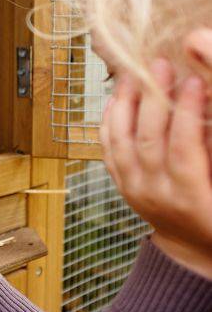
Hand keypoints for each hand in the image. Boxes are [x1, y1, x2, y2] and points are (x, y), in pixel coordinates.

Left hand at [101, 58, 211, 278]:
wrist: (197, 247)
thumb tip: (205, 107)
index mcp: (191, 199)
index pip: (184, 149)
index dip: (187, 113)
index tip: (194, 80)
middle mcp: (156, 196)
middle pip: (147, 139)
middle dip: (153, 98)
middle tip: (161, 64)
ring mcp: (133, 191)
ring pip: (120, 141)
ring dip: (126, 103)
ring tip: (135, 72)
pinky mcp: (121, 186)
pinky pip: (108, 150)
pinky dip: (110, 122)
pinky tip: (115, 98)